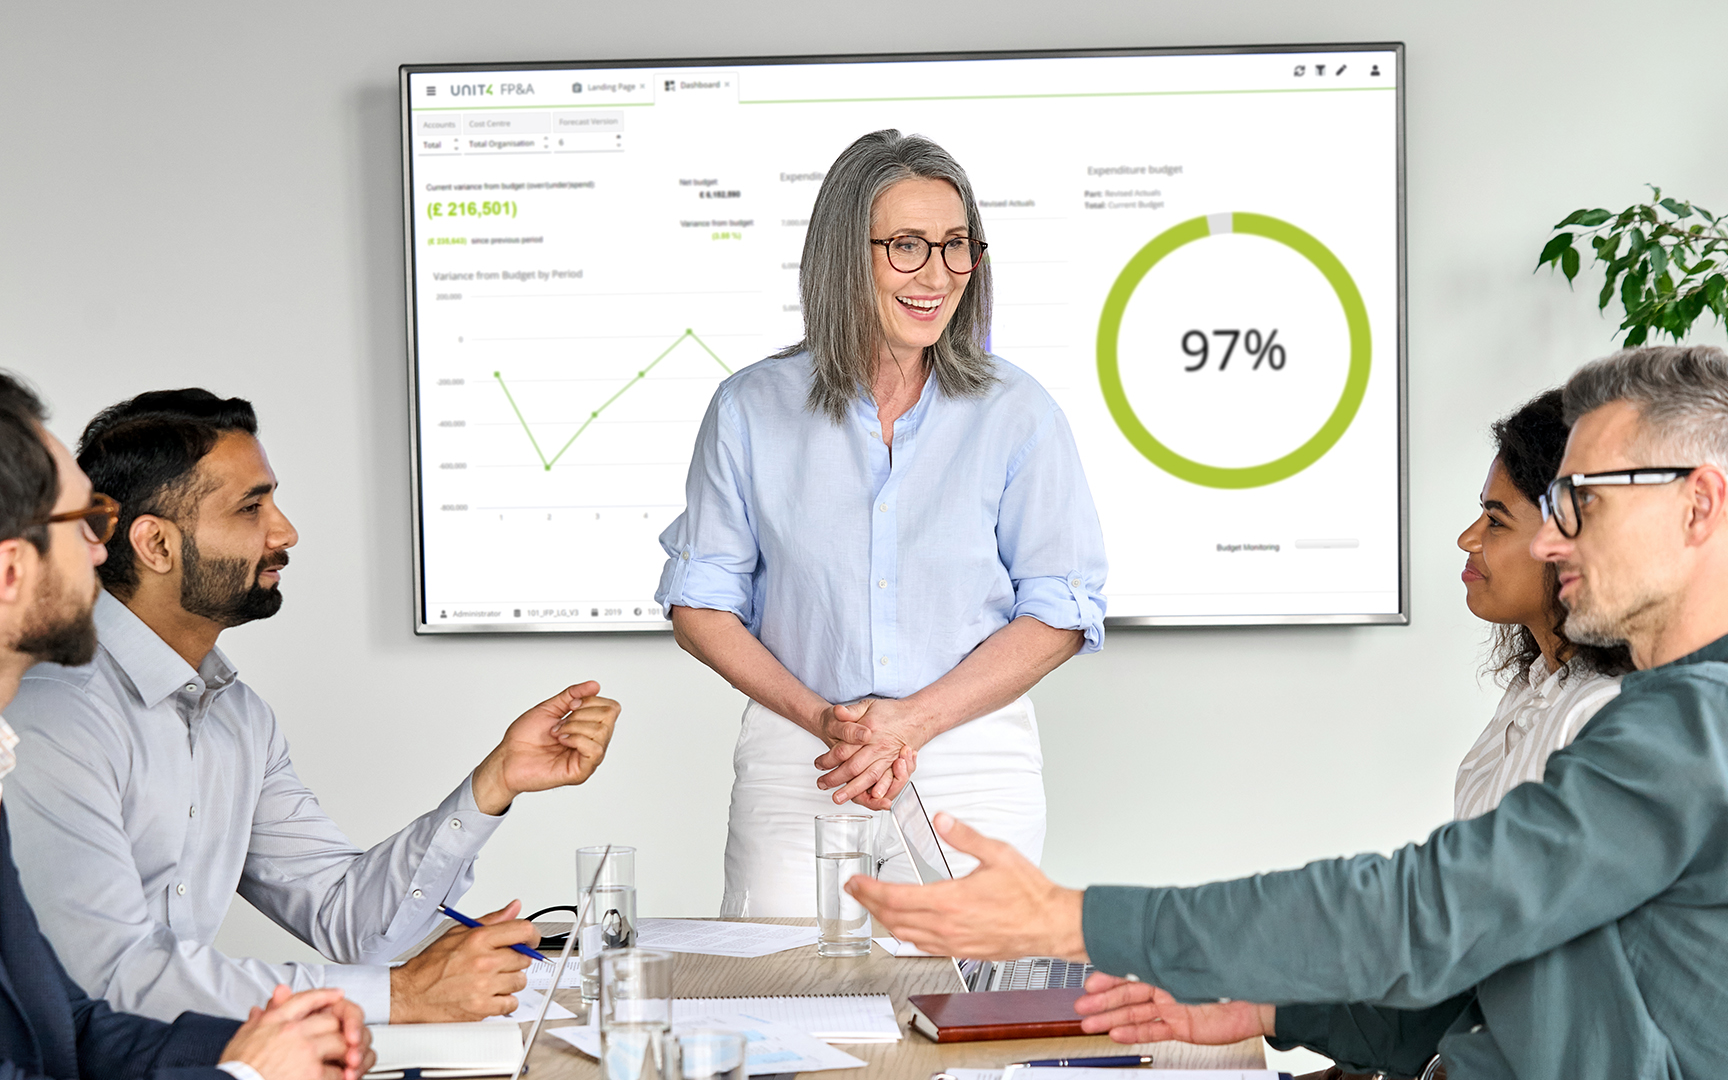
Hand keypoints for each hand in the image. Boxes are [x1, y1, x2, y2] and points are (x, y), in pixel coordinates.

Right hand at [220, 986, 373, 1079]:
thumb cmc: (236, 1070)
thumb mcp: (241, 1038)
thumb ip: (257, 1021)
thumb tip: (259, 1008)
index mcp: (275, 1021)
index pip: (306, 999)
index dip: (325, 995)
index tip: (338, 994)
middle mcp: (293, 1032)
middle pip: (331, 1020)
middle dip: (340, 1030)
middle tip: (345, 1039)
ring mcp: (305, 1051)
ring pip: (340, 1043)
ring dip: (344, 1054)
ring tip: (344, 1061)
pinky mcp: (312, 1073)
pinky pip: (337, 1071)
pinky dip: (340, 1076)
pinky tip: (338, 1078)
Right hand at [390, 900, 536, 1022]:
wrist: (411, 994)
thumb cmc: (431, 965)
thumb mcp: (458, 933)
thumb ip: (491, 920)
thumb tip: (514, 908)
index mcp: (479, 940)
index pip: (523, 931)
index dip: (532, 936)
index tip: (531, 941)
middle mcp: (484, 962)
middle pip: (524, 958)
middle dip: (515, 960)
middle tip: (499, 963)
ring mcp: (484, 986)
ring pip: (520, 981)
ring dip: (510, 981)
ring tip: (492, 979)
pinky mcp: (482, 1008)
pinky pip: (511, 1003)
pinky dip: (504, 1001)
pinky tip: (490, 994)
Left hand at [472, 682, 619, 813]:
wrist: (507, 758)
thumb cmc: (524, 738)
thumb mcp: (550, 708)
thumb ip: (573, 695)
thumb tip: (594, 685)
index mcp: (587, 728)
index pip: (611, 708)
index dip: (591, 701)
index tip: (570, 706)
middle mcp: (591, 743)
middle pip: (609, 717)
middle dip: (581, 713)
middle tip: (561, 723)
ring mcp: (588, 758)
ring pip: (602, 731)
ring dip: (574, 726)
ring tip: (557, 733)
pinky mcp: (582, 772)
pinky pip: (594, 750)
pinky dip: (577, 739)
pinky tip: (562, 741)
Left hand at [812, 698, 923, 809]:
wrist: (916, 717)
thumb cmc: (890, 713)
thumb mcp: (868, 706)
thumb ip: (851, 711)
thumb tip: (837, 711)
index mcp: (869, 732)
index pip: (844, 749)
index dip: (828, 759)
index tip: (818, 764)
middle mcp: (878, 747)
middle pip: (853, 767)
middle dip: (836, 778)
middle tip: (822, 784)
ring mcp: (888, 757)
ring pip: (868, 777)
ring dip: (853, 789)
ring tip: (839, 797)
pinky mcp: (895, 765)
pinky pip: (887, 781)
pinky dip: (879, 790)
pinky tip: (871, 798)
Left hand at [846, 812, 1085, 959]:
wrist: (1051, 924)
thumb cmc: (1029, 893)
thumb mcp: (997, 853)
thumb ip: (964, 836)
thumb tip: (942, 819)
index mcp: (949, 901)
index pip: (895, 898)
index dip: (869, 890)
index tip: (854, 882)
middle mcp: (946, 926)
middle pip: (893, 919)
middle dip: (868, 904)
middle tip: (854, 891)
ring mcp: (953, 942)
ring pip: (906, 936)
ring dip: (885, 921)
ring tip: (874, 906)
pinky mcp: (962, 951)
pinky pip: (924, 946)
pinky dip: (906, 935)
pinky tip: (906, 927)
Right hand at [1075, 973, 1274, 1044]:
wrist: (1261, 998)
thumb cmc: (1232, 971)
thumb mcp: (1196, 959)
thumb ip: (1169, 954)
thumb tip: (1146, 938)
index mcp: (1166, 965)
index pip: (1130, 971)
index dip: (1108, 977)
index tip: (1090, 982)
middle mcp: (1166, 986)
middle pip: (1127, 995)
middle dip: (1102, 1002)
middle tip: (1081, 1008)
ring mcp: (1172, 1007)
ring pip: (1134, 1015)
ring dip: (1111, 1019)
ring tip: (1090, 1024)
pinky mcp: (1182, 1026)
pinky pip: (1153, 1031)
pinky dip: (1134, 1034)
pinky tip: (1117, 1034)